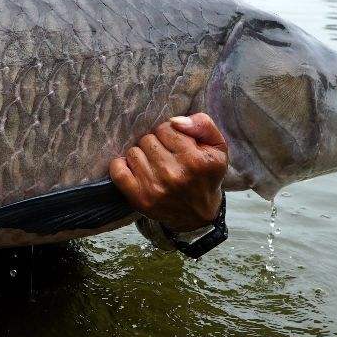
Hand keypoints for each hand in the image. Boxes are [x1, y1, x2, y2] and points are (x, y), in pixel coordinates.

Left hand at [108, 113, 227, 231]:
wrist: (198, 215)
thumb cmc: (206, 175)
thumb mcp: (218, 148)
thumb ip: (203, 125)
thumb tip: (175, 121)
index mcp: (196, 160)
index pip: (167, 128)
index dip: (170, 133)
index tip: (175, 144)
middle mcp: (175, 175)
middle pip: (148, 139)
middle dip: (155, 143)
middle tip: (165, 156)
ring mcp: (155, 188)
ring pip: (133, 152)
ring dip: (141, 155)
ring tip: (153, 164)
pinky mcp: (139, 198)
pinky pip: (118, 171)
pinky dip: (121, 166)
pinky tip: (134, 168)